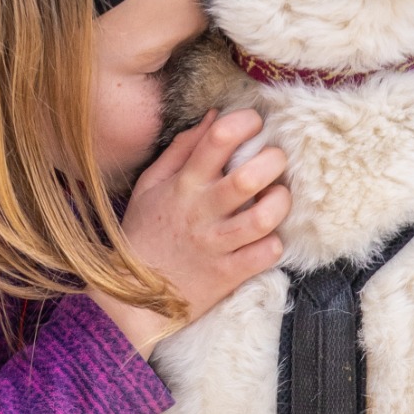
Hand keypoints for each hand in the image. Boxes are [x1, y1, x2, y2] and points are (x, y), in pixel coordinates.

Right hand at [85, 109, 289, 358]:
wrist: (132, 296)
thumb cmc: (145, 233)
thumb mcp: (151, 184)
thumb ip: (182, 149)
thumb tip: (215, 116)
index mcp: (184, 183)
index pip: (219, 138)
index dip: (246, 122)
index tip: (255, 124)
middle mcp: (202, 210)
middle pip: (251, 176)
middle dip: (274, 160)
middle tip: (276, 161)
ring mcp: (217, 244)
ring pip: (265, 216)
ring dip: (280, 201)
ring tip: (277, 197)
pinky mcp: (229, 274)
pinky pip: (267, 254)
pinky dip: (274, 243)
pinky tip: (266, 238)